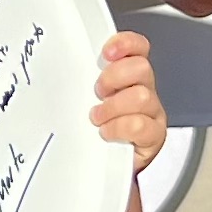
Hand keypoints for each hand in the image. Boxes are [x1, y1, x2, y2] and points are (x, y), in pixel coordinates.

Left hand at [88, 32, 169, 168]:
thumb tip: (57, 64)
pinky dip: (119, 128)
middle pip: (142, 68)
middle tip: (98, 93)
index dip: (125, 44)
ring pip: (141, 96)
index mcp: (128, 75)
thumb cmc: (92, 130)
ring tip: (98, 118)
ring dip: (113, 107)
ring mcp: (152, 113)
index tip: (106, 53)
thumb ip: (82, 78)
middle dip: (114, 78)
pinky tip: (107, 134)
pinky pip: (142, 125)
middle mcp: (144, 89)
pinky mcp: (154, 137)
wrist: (102, 167)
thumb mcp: (85, 98)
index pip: (138, 47)